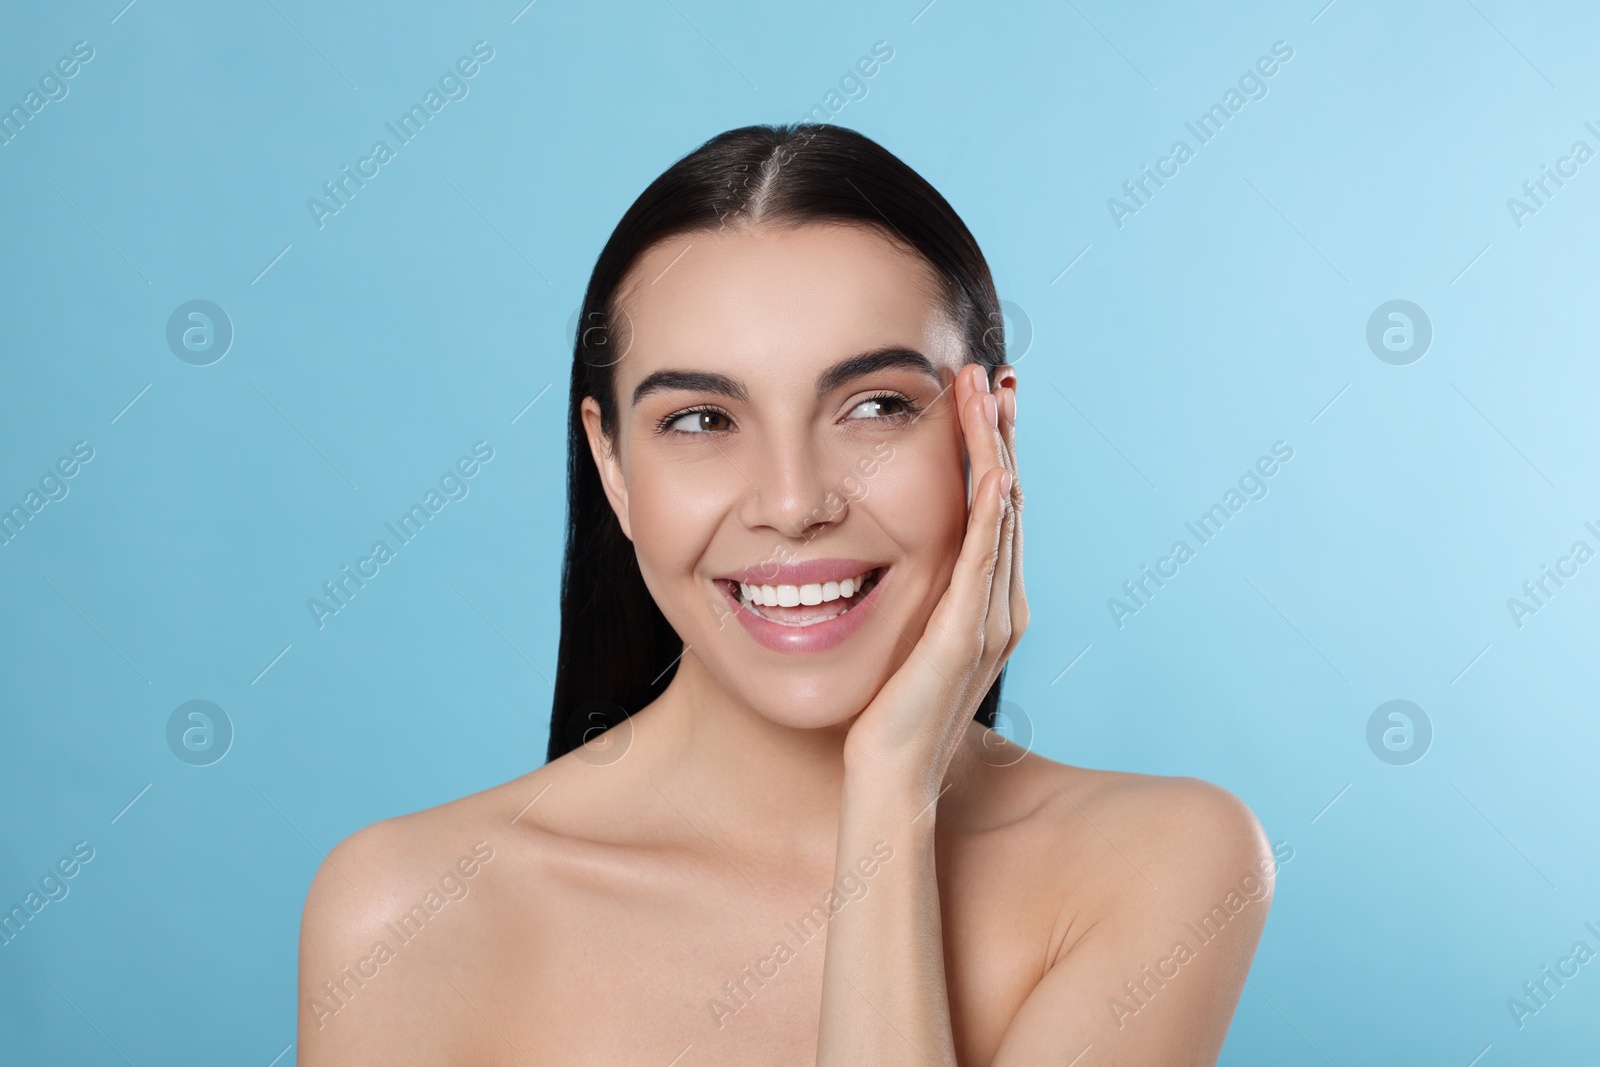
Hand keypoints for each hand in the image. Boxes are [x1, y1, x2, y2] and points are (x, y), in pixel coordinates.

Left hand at [842, 362, 1026, 795]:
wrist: (892, 775)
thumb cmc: (892, 711)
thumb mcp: (910, 634)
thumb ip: (922, 593)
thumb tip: (904, 552)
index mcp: (991, 601)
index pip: (995, 508)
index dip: (992, 448)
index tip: (981, 397)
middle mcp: (1003, 604)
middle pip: (1007, 500)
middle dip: (1000, 433)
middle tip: (991, 373)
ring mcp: (989, 620)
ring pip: (999, 519)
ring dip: (994, 452)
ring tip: (985, 395)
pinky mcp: (964, 636)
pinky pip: (982, 564)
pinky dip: (991, 517)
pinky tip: (994, 474)